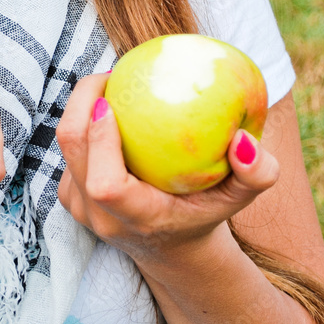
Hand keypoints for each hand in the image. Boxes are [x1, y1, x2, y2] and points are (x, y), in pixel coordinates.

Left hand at [56, 73, 279, 267]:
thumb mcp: (240, 197)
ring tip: (110, 83)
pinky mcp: (72, 197)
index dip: (99, 139)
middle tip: (111, 73)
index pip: (105, 184)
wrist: (173, 249)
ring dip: (80, 108)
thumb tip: (244, 140)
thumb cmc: (207, 214)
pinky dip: (83, 123)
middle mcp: (102, 217)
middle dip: (82, 101)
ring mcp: (82, 210)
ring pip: (66, 147)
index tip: (110, 101)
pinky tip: (107, 105)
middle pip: (73, 150)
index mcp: (138, 217)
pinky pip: (69, 151)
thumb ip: (258, 174)